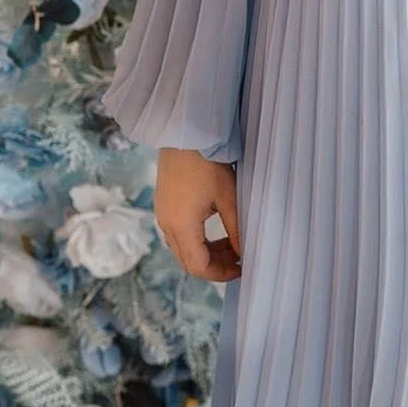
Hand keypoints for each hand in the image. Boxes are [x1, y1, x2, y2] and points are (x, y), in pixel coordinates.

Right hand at [154, 148, 241, 281]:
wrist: (185, 134)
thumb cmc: (208, 163)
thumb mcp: (227, 197)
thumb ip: (236, 229)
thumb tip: (245, 252)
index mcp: (181, 226)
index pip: (198, 267)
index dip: (221, 273)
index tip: (241, 267)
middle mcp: (167, 225)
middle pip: (188, 261)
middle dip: (214, 264)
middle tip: (238, 256)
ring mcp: (162, 214)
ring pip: (182, 249)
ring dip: (205, 252)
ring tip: (230, 242)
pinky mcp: (163, 204)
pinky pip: (177, 234)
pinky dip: (196, 239)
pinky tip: (214, 229)